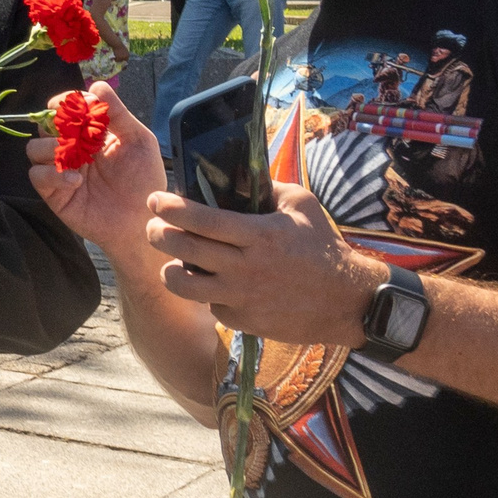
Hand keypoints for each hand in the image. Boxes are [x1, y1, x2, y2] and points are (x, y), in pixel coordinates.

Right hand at [25, 83, 164, 262]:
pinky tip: (75, 180)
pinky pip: (38, 176)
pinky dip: (53, 174)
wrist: (142, 219)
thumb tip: (96, 85)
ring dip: (50, 148)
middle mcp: (71, 148)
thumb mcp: (138, 140)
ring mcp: (60, 170)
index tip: (70, 103)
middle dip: (54, 124)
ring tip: (73, 157)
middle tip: (72, 130)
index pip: (66, 109)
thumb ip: (118, 113)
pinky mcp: (54, 193)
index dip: (64, 102)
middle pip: (44, 126)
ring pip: (34, 149)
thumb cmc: (144, 179)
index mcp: (91, 132)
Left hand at [144, 183, 387, 345]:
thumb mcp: (303, 206)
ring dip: (169, 269)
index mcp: (259, 235)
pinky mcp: (240, 320)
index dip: (170, 209)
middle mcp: (245, 267)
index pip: (202, 220)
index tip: (154, 200)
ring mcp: (240, 296)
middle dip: (156, 234)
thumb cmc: (323, 247)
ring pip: (181, 285)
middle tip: (152, 227)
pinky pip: (207, 303)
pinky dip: (205, 292)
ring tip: (172, 260)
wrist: (345, 301)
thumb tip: (235, 177)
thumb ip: (268, 188)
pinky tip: (214, 282)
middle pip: (182, 249)